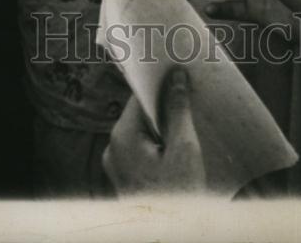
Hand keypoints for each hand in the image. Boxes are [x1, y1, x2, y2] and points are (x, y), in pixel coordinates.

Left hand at [103, 68, 206, 194]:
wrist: (170, 235)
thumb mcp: (184, 148)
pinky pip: (140, 150)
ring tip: (187, 121)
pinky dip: (157, 144)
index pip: (140, 96)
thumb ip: (178, 109)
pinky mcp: (125, 179)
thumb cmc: (177, 196)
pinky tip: (178, 145)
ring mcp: (116, 166)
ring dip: (162, 126)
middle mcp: (112, 148)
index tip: (178, 72)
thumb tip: (176, 78)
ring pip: (141, 132)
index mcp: (121, 136)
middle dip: (164, 106)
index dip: (159, 83)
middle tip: (188, 95)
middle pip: (139, 114)